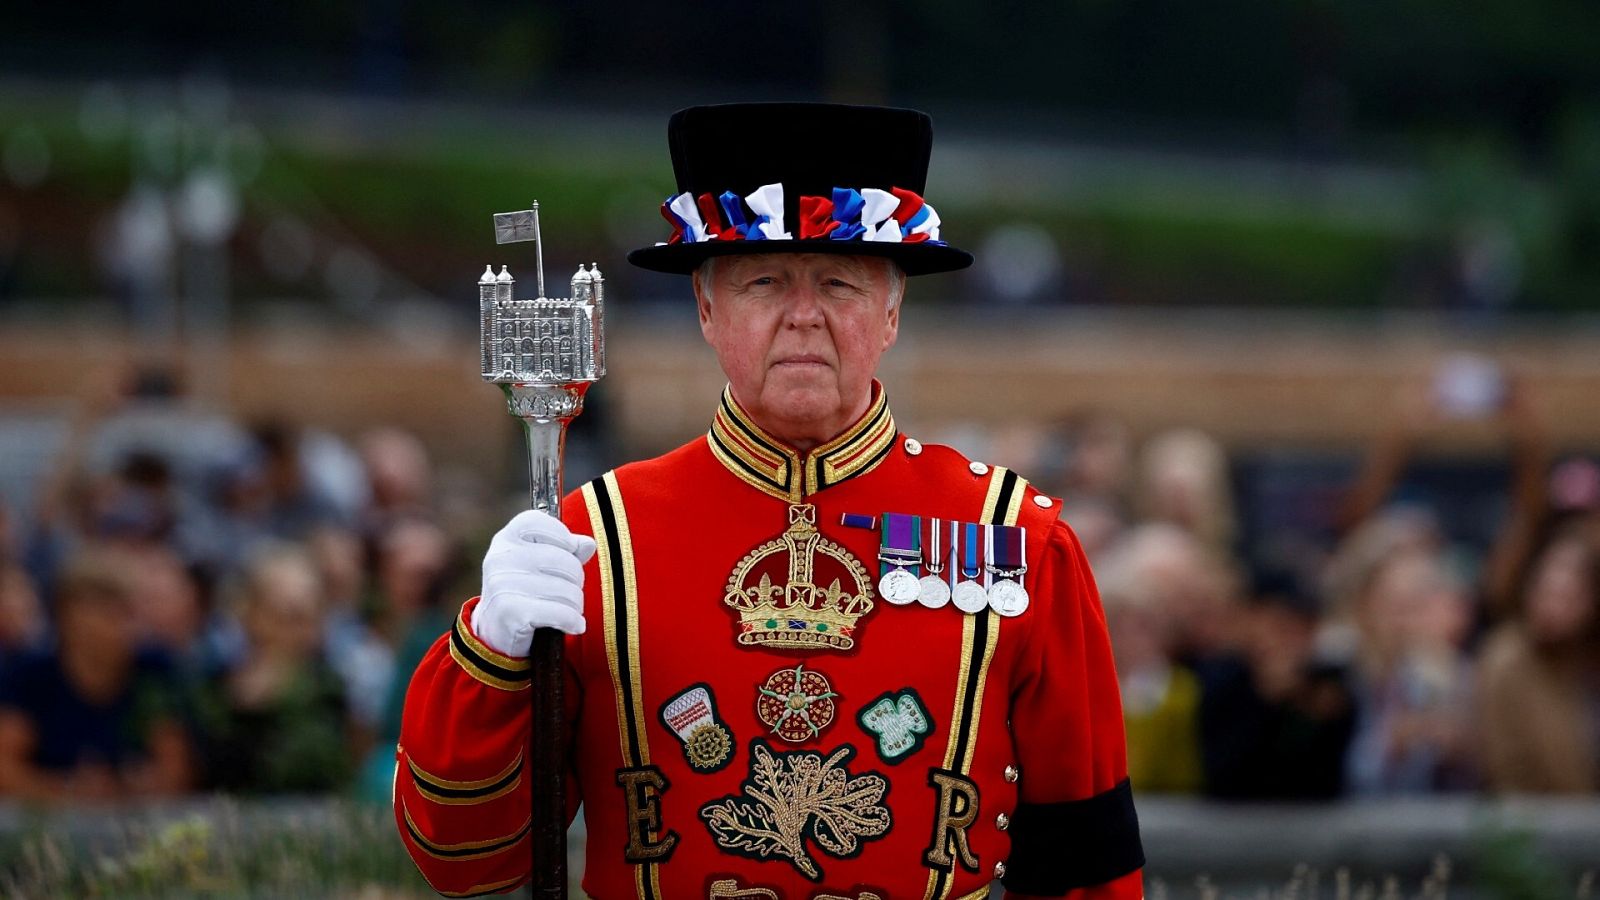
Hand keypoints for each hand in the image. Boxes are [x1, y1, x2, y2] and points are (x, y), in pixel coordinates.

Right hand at [471, 509, 597, 655]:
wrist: (493, 631)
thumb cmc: (523, 590)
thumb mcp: (537, 562)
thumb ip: (565, 549)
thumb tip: (588, 544)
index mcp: (507, 538)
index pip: (541, 522)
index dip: (563, 537)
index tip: (568, 553)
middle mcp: (502, 557)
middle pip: (566, 561)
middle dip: (576, 581)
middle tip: (568, 591)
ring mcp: (504, 584)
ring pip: (568, 590)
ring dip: (575, 605)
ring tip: (567, 609)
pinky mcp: (511, 612)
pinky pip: (562, 613)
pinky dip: (574, 622)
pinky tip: (574, 624)